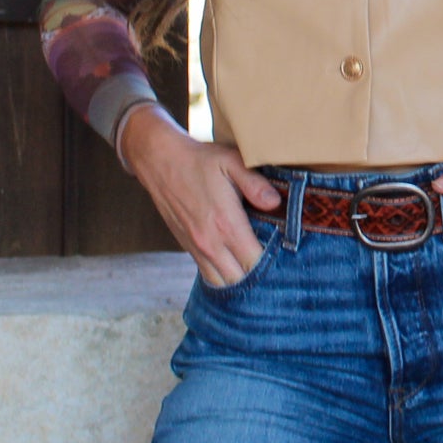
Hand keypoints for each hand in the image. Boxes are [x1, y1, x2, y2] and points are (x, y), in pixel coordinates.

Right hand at [120, 106, 282, 287]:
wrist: (160, 161)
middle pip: (240, 279)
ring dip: (239, 279)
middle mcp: (210, 242)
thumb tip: (275, 203)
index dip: (271, 263)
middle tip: (273, 263)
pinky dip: (222, 275)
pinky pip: (207, 274)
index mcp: (225, 224)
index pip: (254, 262)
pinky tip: (234, 263)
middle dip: (258, 276)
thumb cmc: (199, 160)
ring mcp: (196, 247)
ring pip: (222, 282)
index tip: (283, 254)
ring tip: (254, 267)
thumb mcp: (231, 162)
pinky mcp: (186, 247)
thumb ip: (256, 184)